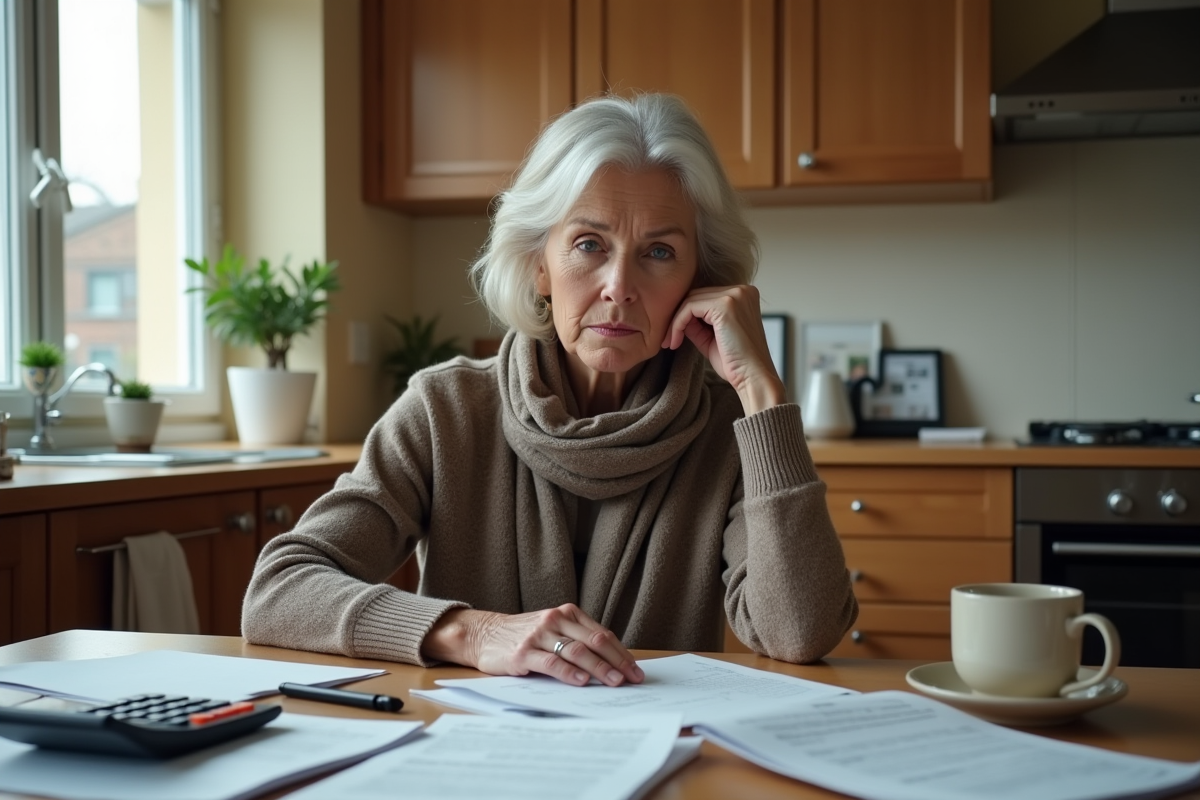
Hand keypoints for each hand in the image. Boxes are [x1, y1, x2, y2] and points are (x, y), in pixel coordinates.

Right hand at [423, 604, 643, 686]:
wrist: (484, 634)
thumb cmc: (524, 636)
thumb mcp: (552, 629)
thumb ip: (577, 640)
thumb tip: (612, 664)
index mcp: (567, 613)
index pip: (602, 634)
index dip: (622, 653)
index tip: (636, 670)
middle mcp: (555, 620)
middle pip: (595, 642)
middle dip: (617, 662)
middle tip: (632, 679)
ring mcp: (539, 635)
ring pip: (577, 651)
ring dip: (599, 669)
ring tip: (614, 682)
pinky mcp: (523, 652)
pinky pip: (551, 662)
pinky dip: (569, 673)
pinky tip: (582, 681)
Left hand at [662, 284, 785, 414]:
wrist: (753, 378)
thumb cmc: (736, 363)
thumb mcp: (712, 337)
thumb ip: (697, 323)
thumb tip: (676, 315)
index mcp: (744, 295)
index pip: (705, 297)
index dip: (687, 315)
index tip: (674, 337)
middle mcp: (742, 290)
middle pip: (697, 295)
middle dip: (679, 318)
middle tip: (669, 340)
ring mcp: (735, 296)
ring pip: (691, 300)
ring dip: (676, 322)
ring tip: (672, 343)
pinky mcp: (725, 305)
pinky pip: (690, 307)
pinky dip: (678, 324)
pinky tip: (675, 342)